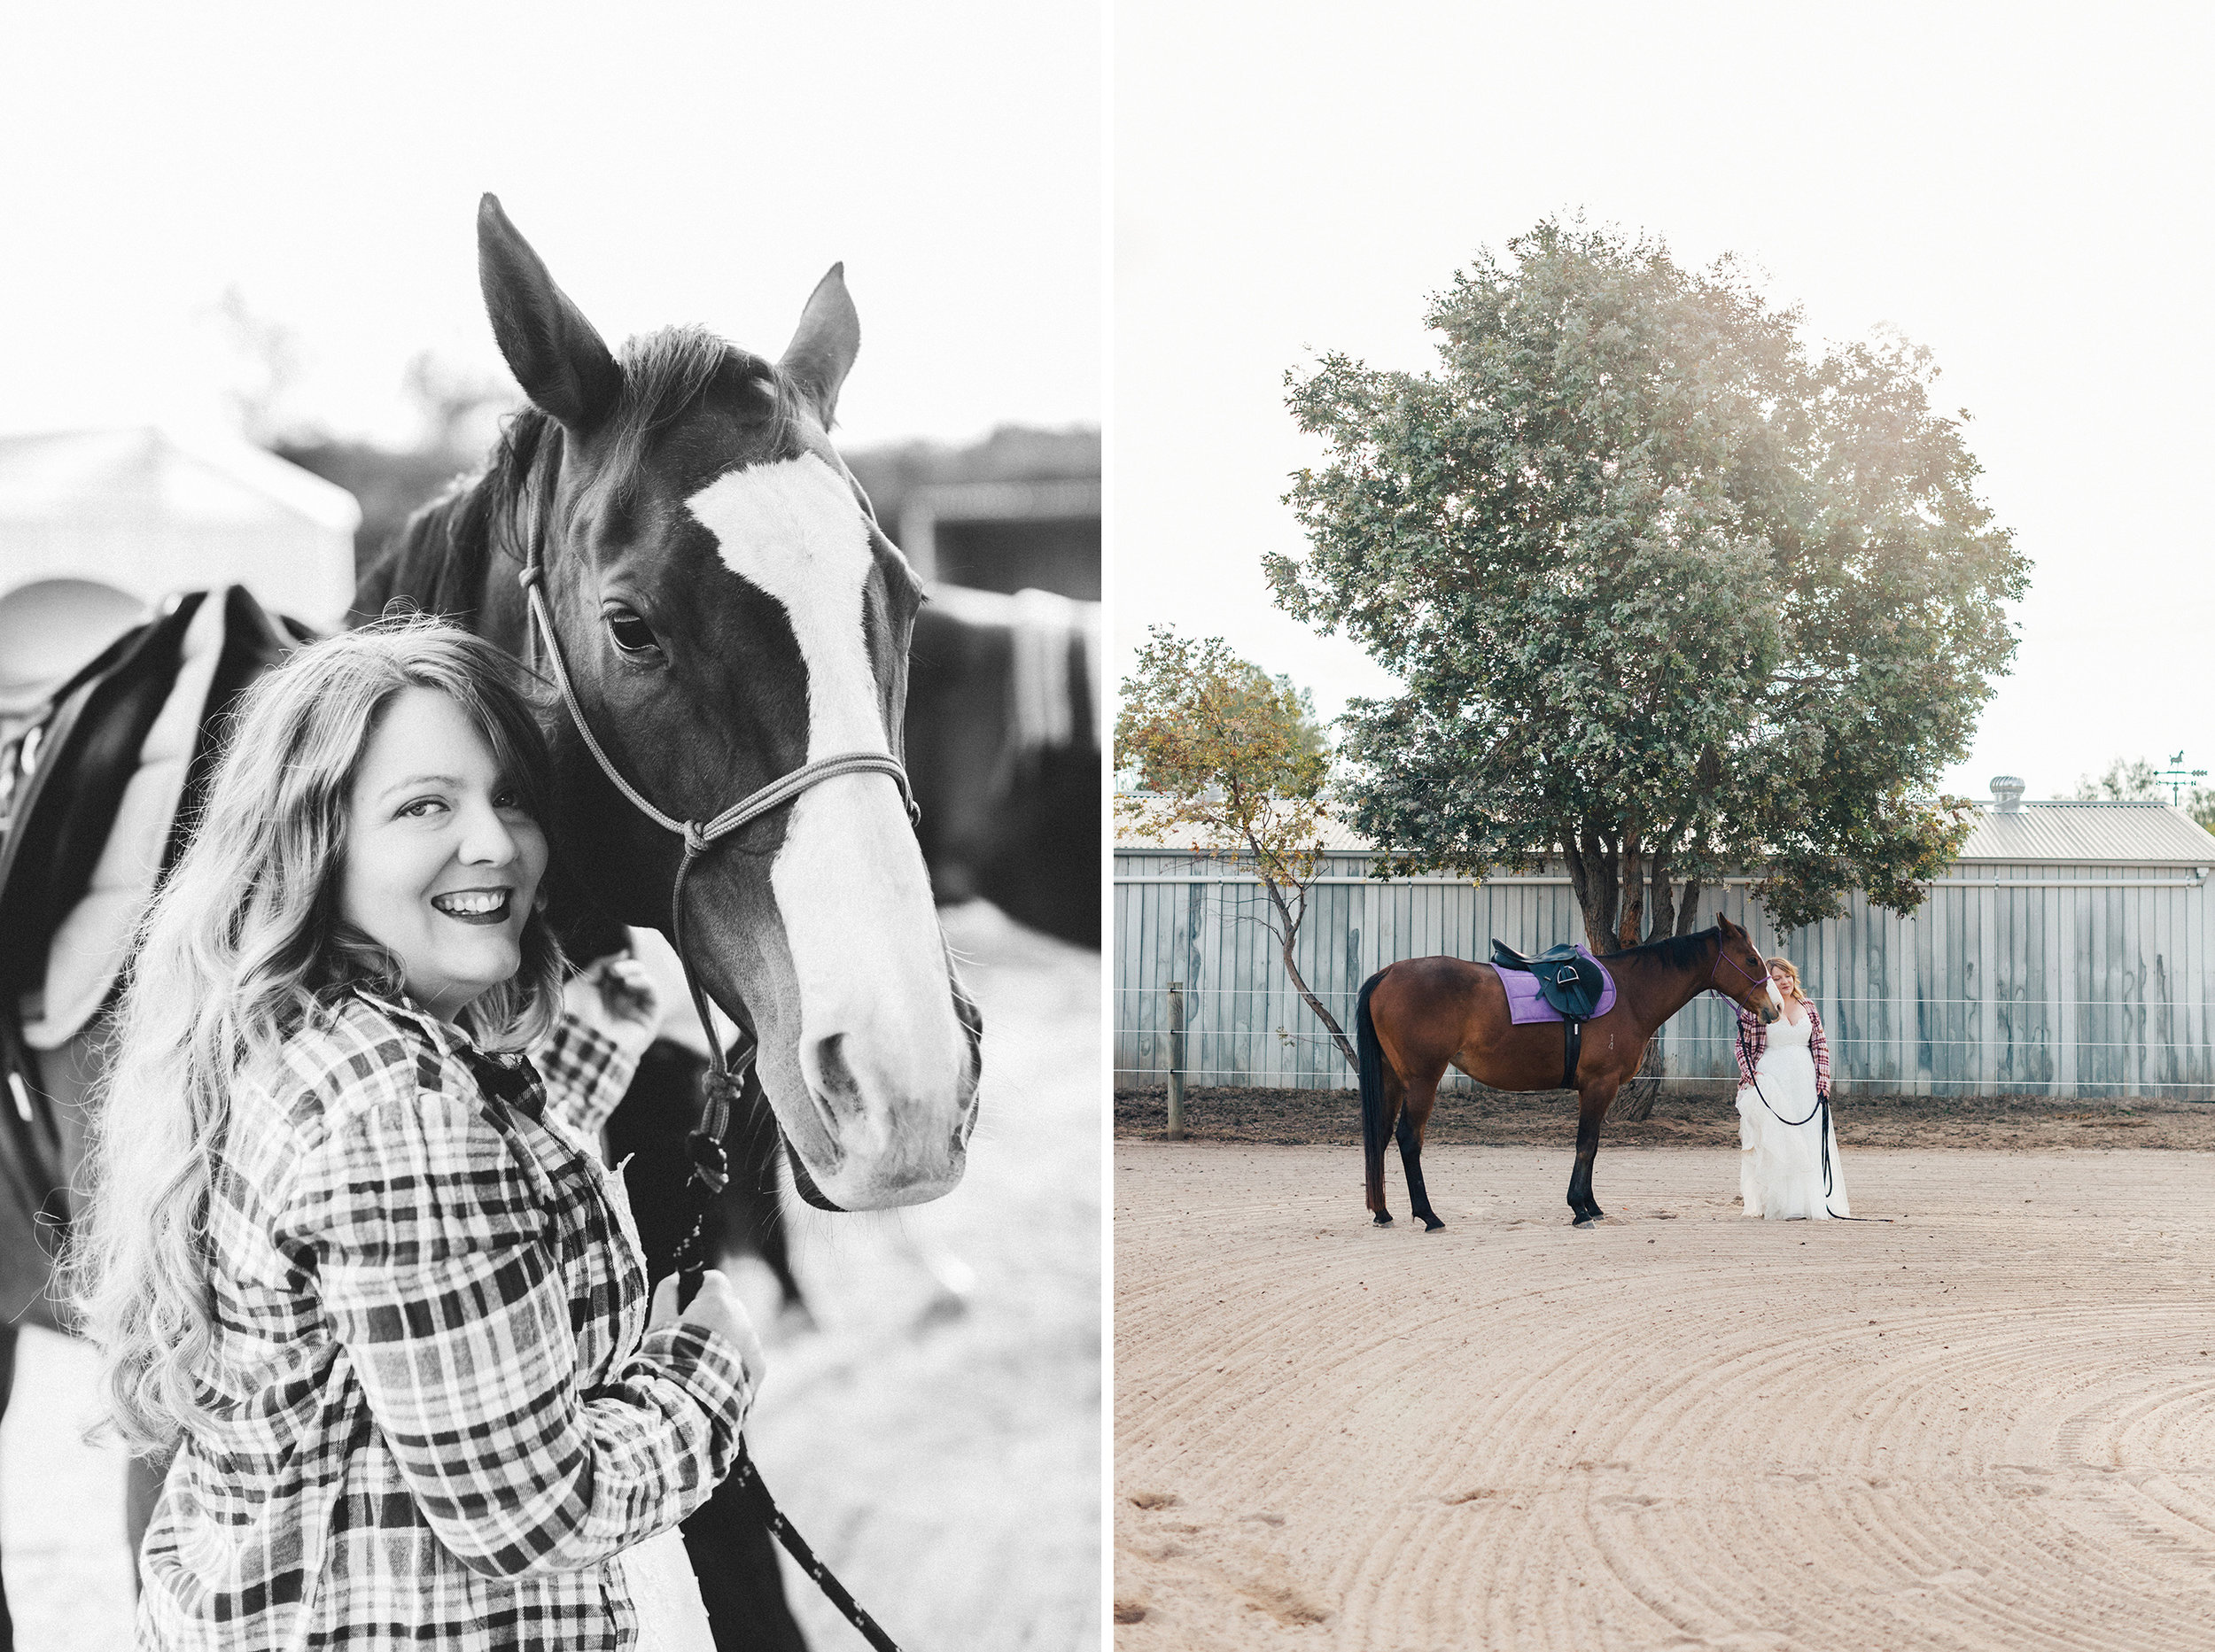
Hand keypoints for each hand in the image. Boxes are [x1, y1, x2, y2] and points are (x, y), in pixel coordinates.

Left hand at [564, 956, 662, 1054]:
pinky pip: (653, 998)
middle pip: (633, 976)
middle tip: (616, 968)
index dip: (618, 963)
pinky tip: (630, 983)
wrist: (578, 1043)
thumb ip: (601, 964)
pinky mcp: (645, 1022)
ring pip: (645, 985)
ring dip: (636, 973)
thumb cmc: (575, 1015)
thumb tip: (623, 952)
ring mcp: (633, 1013)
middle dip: (627, 966)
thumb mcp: (582, 982)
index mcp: (603, 996)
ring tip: (621, 974)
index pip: (619, 973)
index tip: (611, 963)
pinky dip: (646, 984)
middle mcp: (619, 1004)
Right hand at [648, 1268, 764, 1388]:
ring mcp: (754, 1344)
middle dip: (712, 1315)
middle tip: (690, 1338)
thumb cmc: (670, 1360)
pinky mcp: (759, 1367)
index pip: (714, 1279)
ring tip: (700, 1362)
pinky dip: (734, 1360)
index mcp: (718, 1303)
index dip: (698, 1288)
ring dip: (724, 1339)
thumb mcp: (659, 1324)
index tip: (687, 1302)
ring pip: (739, 1331)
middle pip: (728, 1305)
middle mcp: (742, 1319)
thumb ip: (667, 1293)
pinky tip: (714, 1376)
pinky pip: (747, 1355)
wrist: (688, 1404)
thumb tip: (674, 1277)